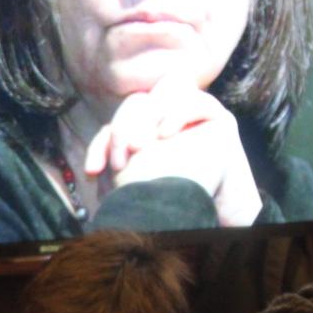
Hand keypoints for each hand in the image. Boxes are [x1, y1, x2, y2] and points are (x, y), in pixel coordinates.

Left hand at [85, 77, 260, 225]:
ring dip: (146, 117)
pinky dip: (176, 113)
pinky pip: (195, 101)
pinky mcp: (218, 118)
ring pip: (164, 94)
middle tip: (121, 160)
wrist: (201, 218)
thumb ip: (115, 169)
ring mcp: (193, 115)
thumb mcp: (131, 185)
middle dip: (122, 129)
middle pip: (136, 104)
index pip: (114, 126)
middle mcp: (166, 119)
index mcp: (142, 133)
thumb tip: (94, 170)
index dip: (102, 146)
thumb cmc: (166, 204)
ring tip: (139, 147)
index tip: (94, 173)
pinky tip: (164, 134)